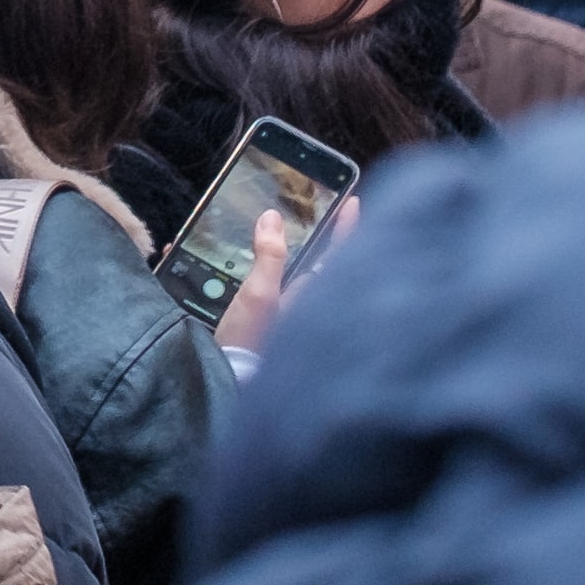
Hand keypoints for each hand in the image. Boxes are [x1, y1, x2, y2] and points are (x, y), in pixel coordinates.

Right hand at [212, 193, 352, 359]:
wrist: (232, 383)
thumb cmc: (251, 343)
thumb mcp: (259, 295)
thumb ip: (269, 255)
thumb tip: (273, 217)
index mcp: (311, 294)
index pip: (338, 254)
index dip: (346, 226)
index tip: (353, 200)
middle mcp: (307, 303)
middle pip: (321, 263)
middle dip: (322, 236)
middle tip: (318, 209)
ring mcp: (290, 313)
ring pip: (299, 274)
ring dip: (295, 251)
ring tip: (286, 228)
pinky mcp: (272, 322)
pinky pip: (278, 287)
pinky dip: (273, 269)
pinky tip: (256, 260)